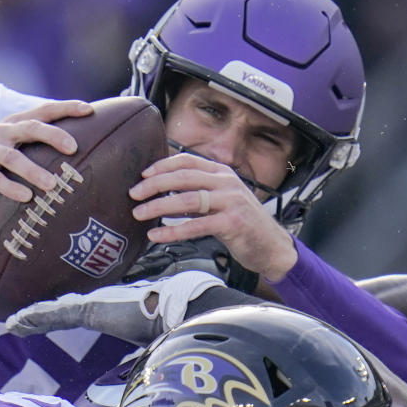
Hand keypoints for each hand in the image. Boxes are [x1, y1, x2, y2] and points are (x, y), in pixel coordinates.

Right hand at [0, 100, 93, 211]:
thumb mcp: (11, 146)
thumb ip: (34, 143)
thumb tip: (77, 148)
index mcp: (14, 124)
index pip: (43, 111)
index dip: (66, 108)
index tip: (89, 109)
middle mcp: (1, 132)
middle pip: (30, 128)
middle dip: (53, 136)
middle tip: (74, 148)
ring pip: (13, 158)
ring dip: (33, 171)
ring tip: (52, 185)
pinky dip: (11, 188)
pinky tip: (26, 198)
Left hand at [5, 271, 224, 344]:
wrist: (183, 311)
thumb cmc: (176, 329)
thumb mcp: (155, 350)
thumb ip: (146, 363)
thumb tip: (147, 391)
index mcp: (115, 311)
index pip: (80, 315)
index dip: (61, 318)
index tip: (45, 323)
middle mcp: (102, 303)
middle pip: (63, 311)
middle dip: (41, 317)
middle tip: (21, 323)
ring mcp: (94, 304)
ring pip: (55, 312)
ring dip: (32, 319)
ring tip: (13, 324)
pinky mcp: (89, 308)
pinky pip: (55, 314)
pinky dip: (35, 318)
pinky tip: (17, 323)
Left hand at [129, 153, 297, 281]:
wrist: (272, 246)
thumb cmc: (243, 224)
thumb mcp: (221, 201)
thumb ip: (197, 194)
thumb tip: (162, 194)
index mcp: (222, 173)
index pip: (187, 160)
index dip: (162, 165)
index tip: (143, 174)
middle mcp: (226, 183)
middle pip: (183, 177)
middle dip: (154, 184)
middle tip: (133, 193)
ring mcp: (231, 202)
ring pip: (187, 199)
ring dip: (158, 206)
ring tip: (139, 214)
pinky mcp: (232, 223)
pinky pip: (196, 226)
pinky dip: (173, 231)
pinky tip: (156, 235)